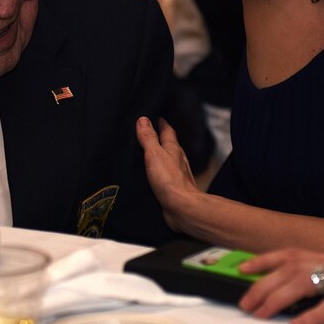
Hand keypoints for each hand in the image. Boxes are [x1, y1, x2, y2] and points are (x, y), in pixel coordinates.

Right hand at [135, 117, 201, 231]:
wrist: (181, 208)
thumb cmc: (169, 180)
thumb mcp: (154, 154)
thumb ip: (148, 138)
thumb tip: (143, 119)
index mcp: (173, 149)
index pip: (167, 131)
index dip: (161, 123)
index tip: (155, 116)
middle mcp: (177, 160)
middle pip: (169, 145)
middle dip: (161, 138)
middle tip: (151, 131)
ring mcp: (176, 174)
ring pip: (168, 160)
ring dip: (160, 155)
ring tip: (149, 152)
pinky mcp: (172, 188)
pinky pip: (164, 175)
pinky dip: (158, 171)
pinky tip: (151, 175)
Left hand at [237, 248, 323, 323]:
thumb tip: (297, 293)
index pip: (290, 253)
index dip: (264, 259)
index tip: (243, 268)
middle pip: (291, 269)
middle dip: (263, 285)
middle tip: (245, 303)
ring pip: (305, 282)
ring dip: (279, 298)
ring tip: (262, 313)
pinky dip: (314, 315)